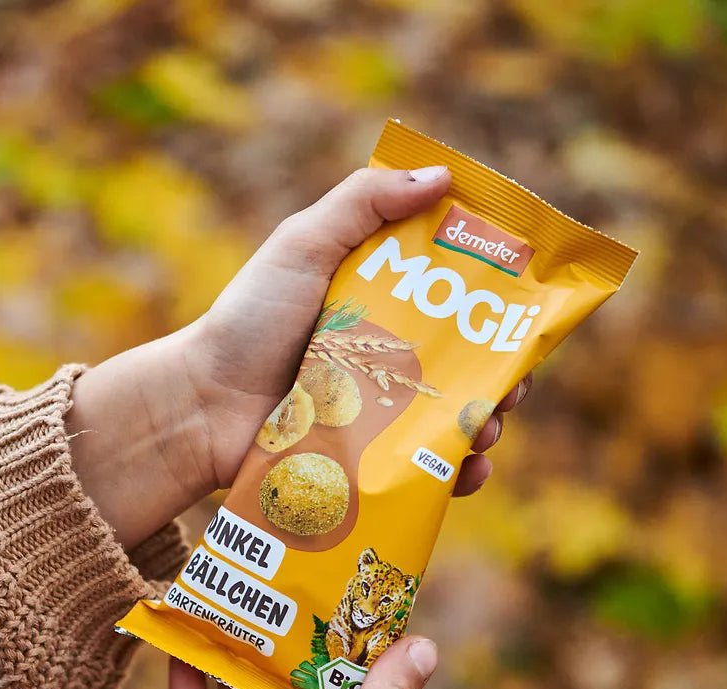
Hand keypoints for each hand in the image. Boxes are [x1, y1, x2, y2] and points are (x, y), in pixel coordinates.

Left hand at [192, 165, 529, 495]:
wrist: (203, 407)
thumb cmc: (249, 321)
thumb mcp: (302, 245)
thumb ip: (362, 204)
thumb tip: (442, 176)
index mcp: (380, 301)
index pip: (455, 297)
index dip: (496, 303)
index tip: (523, 309)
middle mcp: (386, 355)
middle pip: (467, 362)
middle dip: (502, 375)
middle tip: (513, 386)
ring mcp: (378, 411)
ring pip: (452, 418)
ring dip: (485, 424)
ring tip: (488, 430)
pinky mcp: (367, 458)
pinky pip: (424, 468)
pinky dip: (456, 473)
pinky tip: (472, 470)